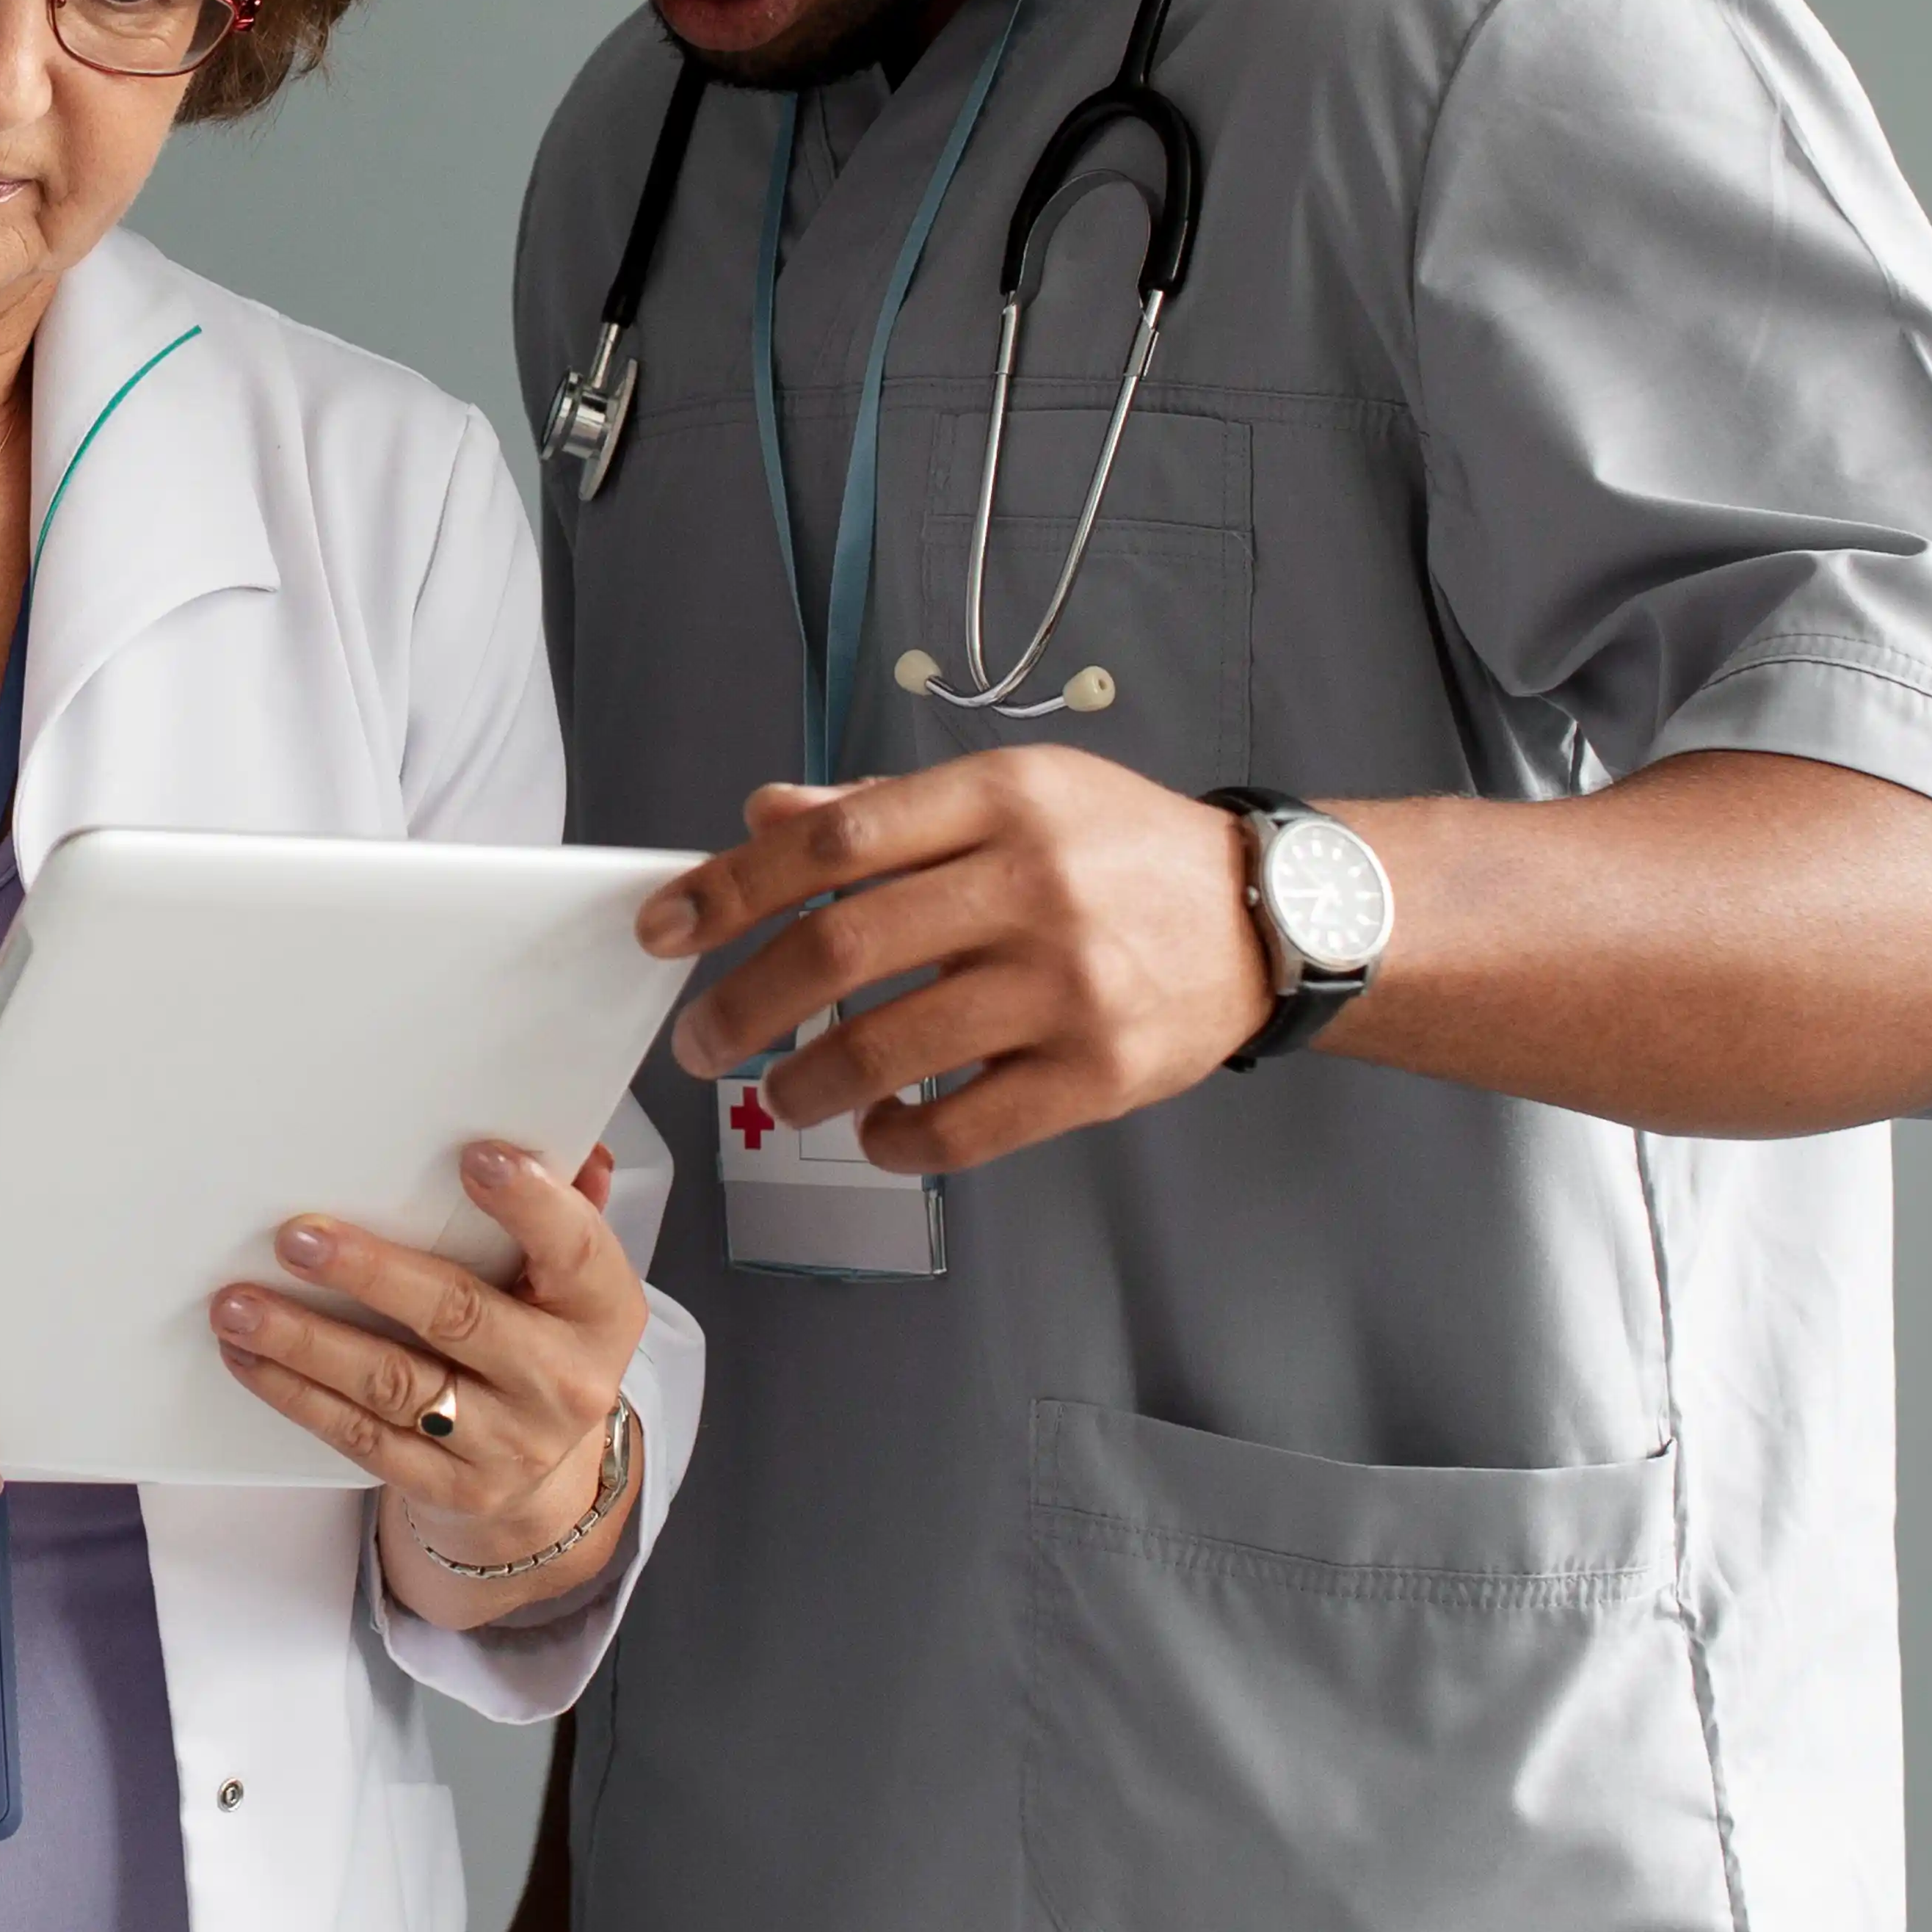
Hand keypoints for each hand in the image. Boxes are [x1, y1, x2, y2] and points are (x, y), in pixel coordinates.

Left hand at [210, 1140, 649, 1630]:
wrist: (543, 1477)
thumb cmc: (542, 1340)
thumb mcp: (570, 1281)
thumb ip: (564, 1208)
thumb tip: (568, 1144)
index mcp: (602, 1312)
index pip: (576, 1250)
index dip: (530, 1205)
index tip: (475, 1157)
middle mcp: (561, 1382)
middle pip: (461, 1315)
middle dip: (373, 1273)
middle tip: (298, 1238)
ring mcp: (505, 1444)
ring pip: (394, 1383)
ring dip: (305, 1340)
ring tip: (239, 1303)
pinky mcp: (447, 1486)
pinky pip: (360, 1436)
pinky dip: (296, 1393)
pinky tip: (248, 1356)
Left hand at [645, 751, 1263, 1167]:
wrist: (1267, 917)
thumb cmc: (1119, 849)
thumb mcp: (1012, 792)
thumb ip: (884, 810)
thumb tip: (762, 815)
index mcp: (999, 801)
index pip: (832, 844)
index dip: (729, 888)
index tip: (664, 928)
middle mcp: (1029, 887)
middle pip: (841, 949)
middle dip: (742, 1003)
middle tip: (699, 1040)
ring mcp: (1067, 987)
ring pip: (890, 1047)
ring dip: (805, 1082)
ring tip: (779, 1091)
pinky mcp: (1098, 1074)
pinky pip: (962, 1129)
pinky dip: (895, 1139)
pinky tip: (874, 1127)